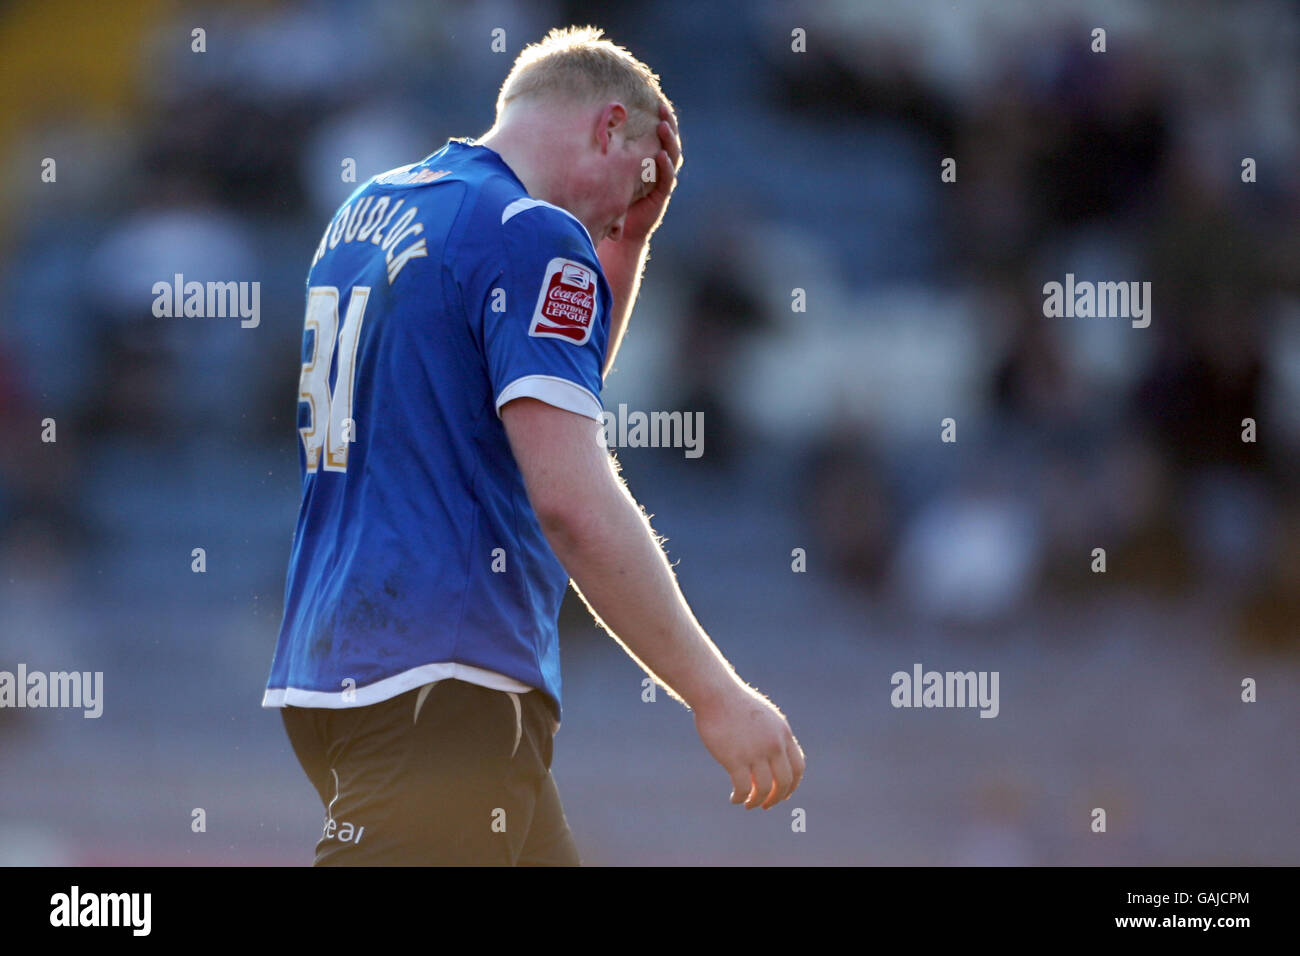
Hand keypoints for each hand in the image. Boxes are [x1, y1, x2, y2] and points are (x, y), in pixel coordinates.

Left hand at [618, 102, 681, 245]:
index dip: (658, 115)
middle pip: (668, 139)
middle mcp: (658, 165)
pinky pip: (667, 178)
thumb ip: (605, 150)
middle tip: (661, 106)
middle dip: (667, 121)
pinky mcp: (661, 195)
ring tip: (663, 126)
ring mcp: (662, 179)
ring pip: (671, 155)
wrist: (621, 228)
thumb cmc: (611, 194)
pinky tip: (661, 155)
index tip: (654, 97)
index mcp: (647, 155)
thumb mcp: (607, 168)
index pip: (656, 131)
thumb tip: (584, 123)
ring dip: (668, 140)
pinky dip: (665, 166)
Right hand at [692, 683, 805, 808]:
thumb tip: (776, 757)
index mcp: (783, 733)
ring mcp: (755, 752)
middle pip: (784, 781)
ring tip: (748, 804)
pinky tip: (734, 799)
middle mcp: (773, 744)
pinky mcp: (734, 758)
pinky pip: (742, 787)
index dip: (793, 785)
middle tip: (766, 805)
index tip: (784, 794)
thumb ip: (773, 736)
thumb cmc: (736, 703)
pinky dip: (740, 797)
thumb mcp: (764, 717)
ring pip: (763, 789)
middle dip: (776, 798)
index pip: (798, 767)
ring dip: (757, 801)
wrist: (716, 694)